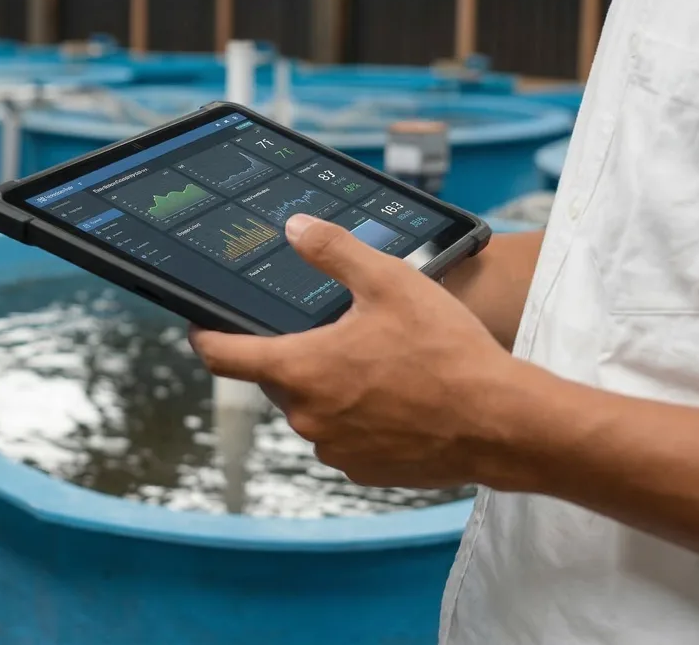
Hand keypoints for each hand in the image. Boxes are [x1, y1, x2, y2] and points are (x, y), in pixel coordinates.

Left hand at [192, 214, 537, 489]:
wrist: (499, 422)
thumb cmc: (446, 352)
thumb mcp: (389, 281)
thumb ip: (334, 252)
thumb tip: (296, 228)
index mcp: (301, 369)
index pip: (226, 357)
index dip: (206, 338)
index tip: (198, 328)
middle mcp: (307, 417)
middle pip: (278, 378)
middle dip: (298, 353)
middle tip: (342, 330)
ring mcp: (334, 449)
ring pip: (314, 407)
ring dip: (332, 385)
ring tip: (381, 363)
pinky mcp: (363, 470)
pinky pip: (344, 435)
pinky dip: (359, 415)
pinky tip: (398, 396)